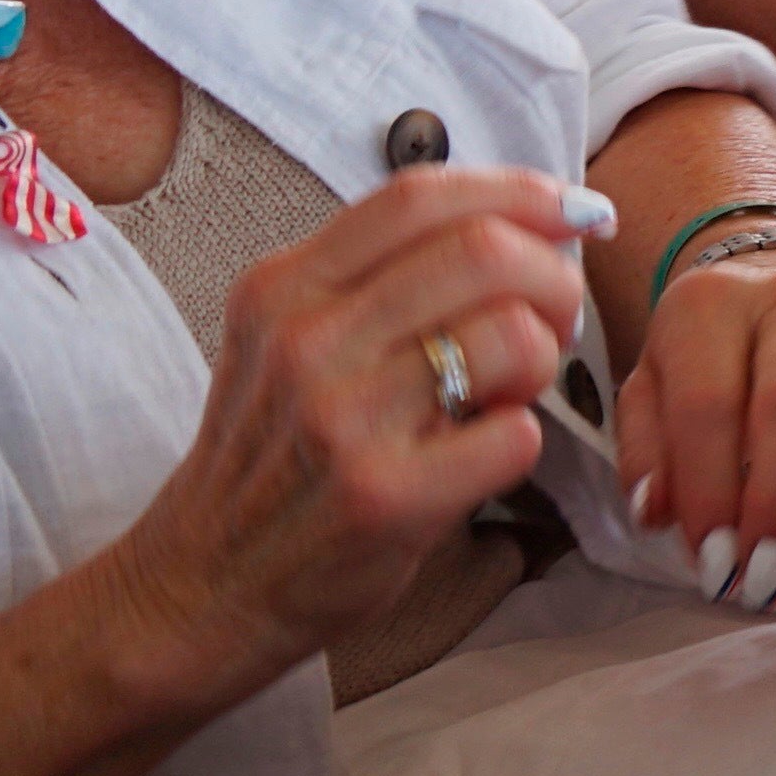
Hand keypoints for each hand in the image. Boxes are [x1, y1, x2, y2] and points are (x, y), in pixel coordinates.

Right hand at [111, 166, 585, 693]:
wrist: (201, 583)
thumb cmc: (275, 455)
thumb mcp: (287, 339)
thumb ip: (377, 277)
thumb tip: (519, 220)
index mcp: (286, 287)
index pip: (420, 195)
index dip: (520, 192)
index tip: (574, 211)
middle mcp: (308, 340)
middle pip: (484, 252)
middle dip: (554, 277)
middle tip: (556, 318)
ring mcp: (343, 419)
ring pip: (511, 337)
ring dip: (543, 360)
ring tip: (509, 391)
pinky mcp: (385, 495)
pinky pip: (515, 435)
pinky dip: (522, 439)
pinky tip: (481, 453)